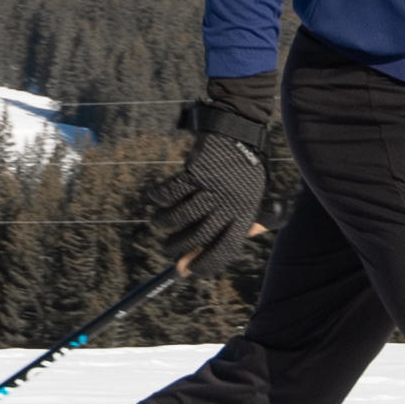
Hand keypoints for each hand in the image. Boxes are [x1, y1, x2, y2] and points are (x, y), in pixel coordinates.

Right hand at [142, 81, 278, 276]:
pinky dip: (159, 196)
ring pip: (179, 216)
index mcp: (245, 214)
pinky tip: (155, 196)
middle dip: (178, 248)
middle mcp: (228, 205)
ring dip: (163, 222)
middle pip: (198, 237)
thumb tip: (219, 248)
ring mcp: (212, 188)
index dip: (205, 264)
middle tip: (167, 250)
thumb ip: (236, 226)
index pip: (225, 250)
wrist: (240, 132)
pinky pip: (170, 192)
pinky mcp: (196, 172)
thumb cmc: (244, 170)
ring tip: (157, 222)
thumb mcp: (250, 199)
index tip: (189, 271)